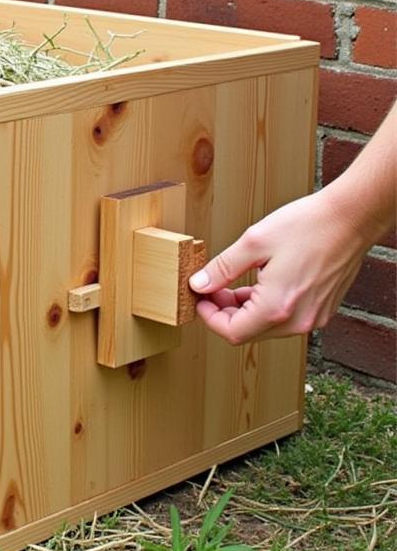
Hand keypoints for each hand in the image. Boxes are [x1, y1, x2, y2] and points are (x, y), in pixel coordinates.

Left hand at [188, 190, 372, 343]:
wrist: (351, 217)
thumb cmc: (308, 225)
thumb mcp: (254, 243)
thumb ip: (222, 268)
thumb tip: (198, 284)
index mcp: (278, 308)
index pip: (232, 333)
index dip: (210, 317)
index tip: (201, 298)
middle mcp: (298, 321)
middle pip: (248, 332)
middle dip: (224, 312)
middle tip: (213, 287)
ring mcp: (313, 317)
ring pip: (266, 327)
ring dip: (244, 310)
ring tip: (233, 284)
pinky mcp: (322, 310)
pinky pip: (285, 318)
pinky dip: (265, 307)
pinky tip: (259, 284)